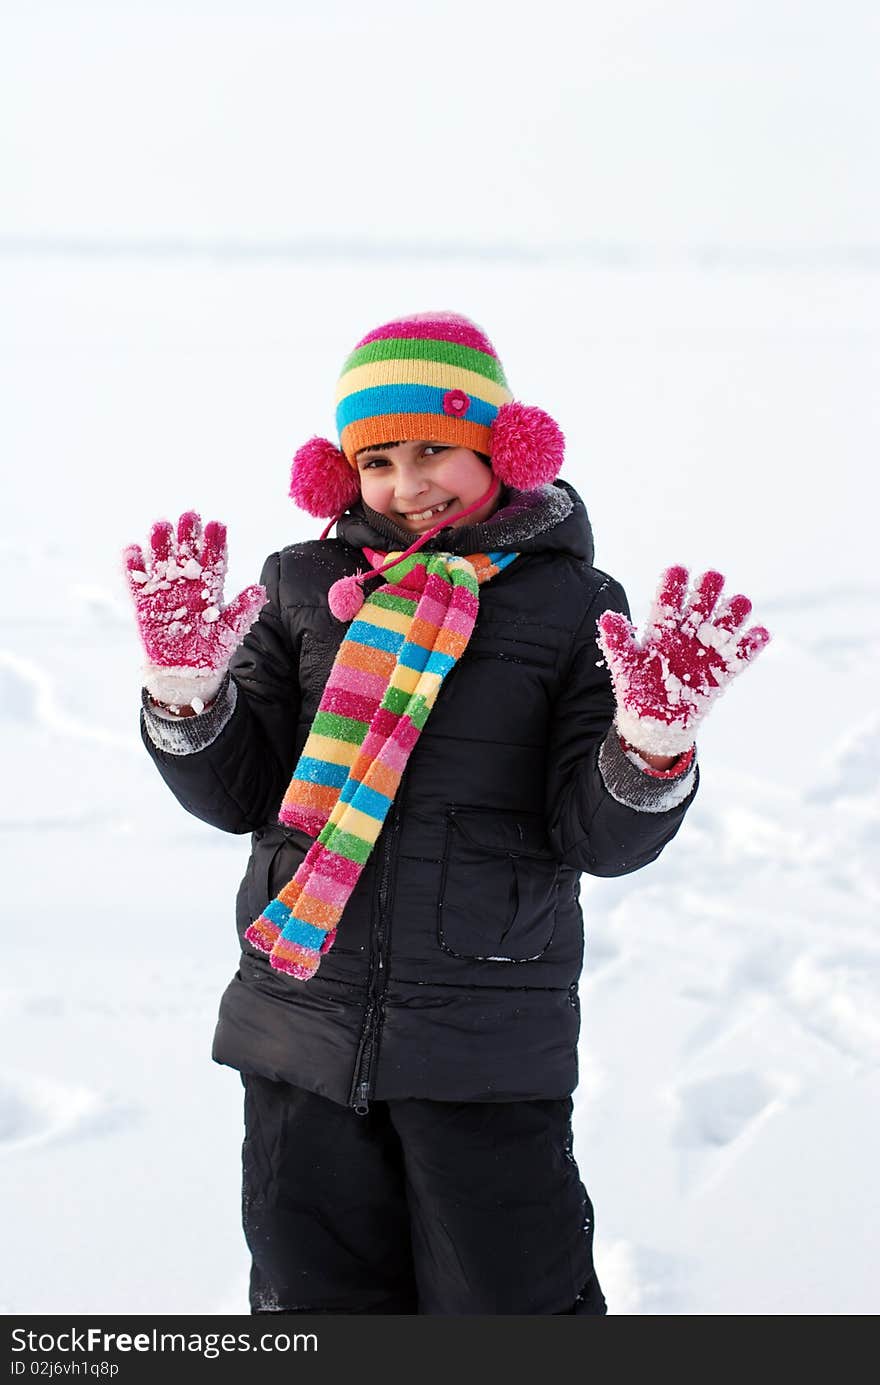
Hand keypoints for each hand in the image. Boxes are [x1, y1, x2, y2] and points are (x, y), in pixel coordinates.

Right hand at [123, 511, 265, 703]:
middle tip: (189, 516)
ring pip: (161, 561)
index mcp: (209, 586)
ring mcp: (165, 591)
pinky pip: (137, 582)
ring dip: (160, 544)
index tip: (217, 525)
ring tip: (161, 527)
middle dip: (188, 534)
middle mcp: (186, 584)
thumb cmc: (212, 648)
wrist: (188, 671)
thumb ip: (244, 608)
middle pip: (186, 553)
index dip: (214, 542)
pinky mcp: (145, 603)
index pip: (213, 558)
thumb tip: (260, 589)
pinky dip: (133, 566)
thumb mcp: (232, 629)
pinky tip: (133, 550)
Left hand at [597, 566, 770, 754]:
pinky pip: (740, 657)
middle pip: (700, 606)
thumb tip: (607, 617)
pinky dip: (751, 645)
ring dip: (734, 613)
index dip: (674, 586)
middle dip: (708, 591)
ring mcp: (705, 653)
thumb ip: (618, 641)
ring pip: (724, 626)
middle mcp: (686, 636)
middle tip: (714, 578)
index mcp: (661, 630)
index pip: (668, 601)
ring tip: (740, 603)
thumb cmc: (637, 690)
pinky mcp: (720, 674)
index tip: (679, 570)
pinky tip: (759, 633)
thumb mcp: (624, 665)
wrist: (653, 722)